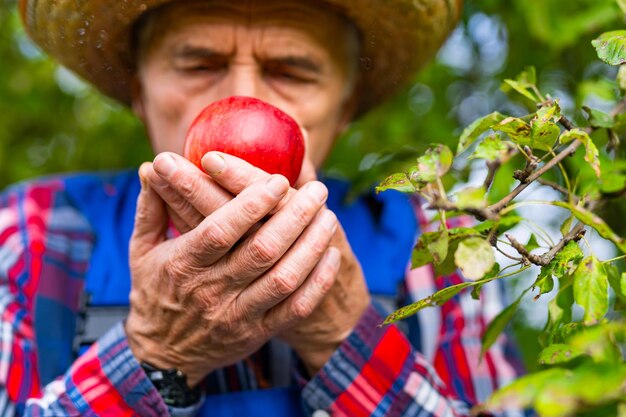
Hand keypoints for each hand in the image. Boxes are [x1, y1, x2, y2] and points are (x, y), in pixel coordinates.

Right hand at [126, 159, 339, 385]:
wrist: (162, 355)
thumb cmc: (154, 292)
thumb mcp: (142, 250)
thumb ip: (150, 208)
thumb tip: (151, 167)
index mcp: (184, 264)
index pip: (220, 231)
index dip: (251, 205)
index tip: (278, 180)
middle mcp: (212, 291)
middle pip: (261, 250)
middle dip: (294, 217)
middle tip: (318, 191)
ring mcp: (237, 315)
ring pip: (284, 278)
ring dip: (312, 245)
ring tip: (329, 217)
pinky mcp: (257, 333)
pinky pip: (295, 309)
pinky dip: (318, 282)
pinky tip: (331, 255)